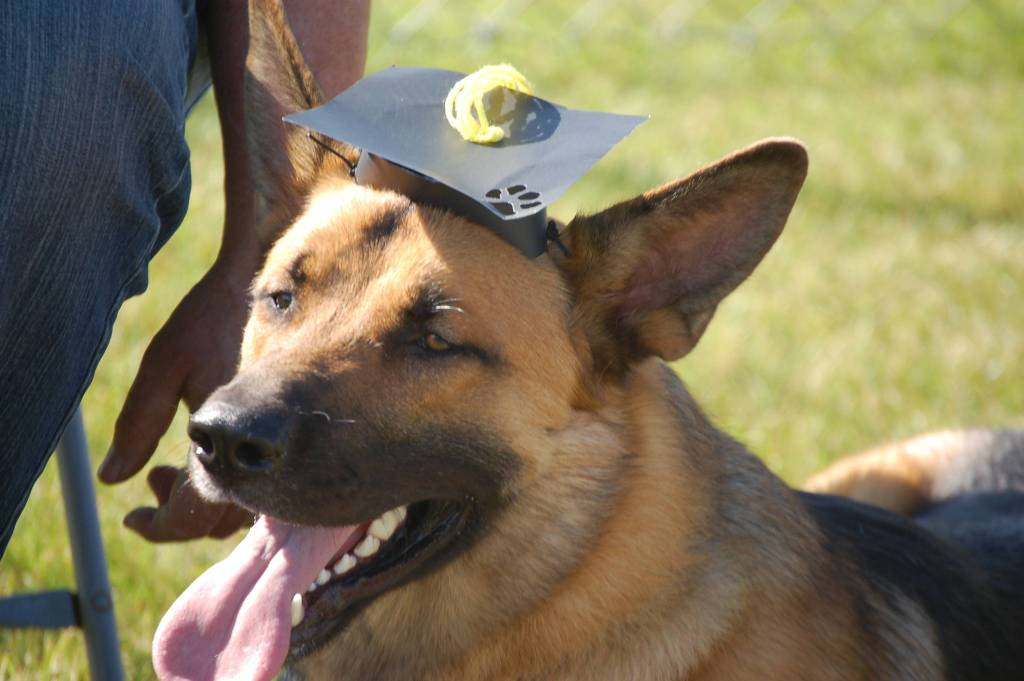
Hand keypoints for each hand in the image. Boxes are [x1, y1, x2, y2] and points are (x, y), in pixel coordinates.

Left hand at [99, 257, 254, 540]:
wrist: (265, 284)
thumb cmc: (212, 318)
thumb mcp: (163, 365)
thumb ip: (138, 424)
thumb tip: (114, 478)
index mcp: (225, 440)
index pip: (191, 516)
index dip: (158, 527)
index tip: (133, 520)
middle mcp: (260, 449)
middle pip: (219, 521)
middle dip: (178, 511)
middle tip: (151, 479)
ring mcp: (282, 443)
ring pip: (243, 506)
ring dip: (204, 499)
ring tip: (169, 466)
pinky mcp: (290, 432)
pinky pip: (261, 481)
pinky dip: (228, 481)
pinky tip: (209, 452)